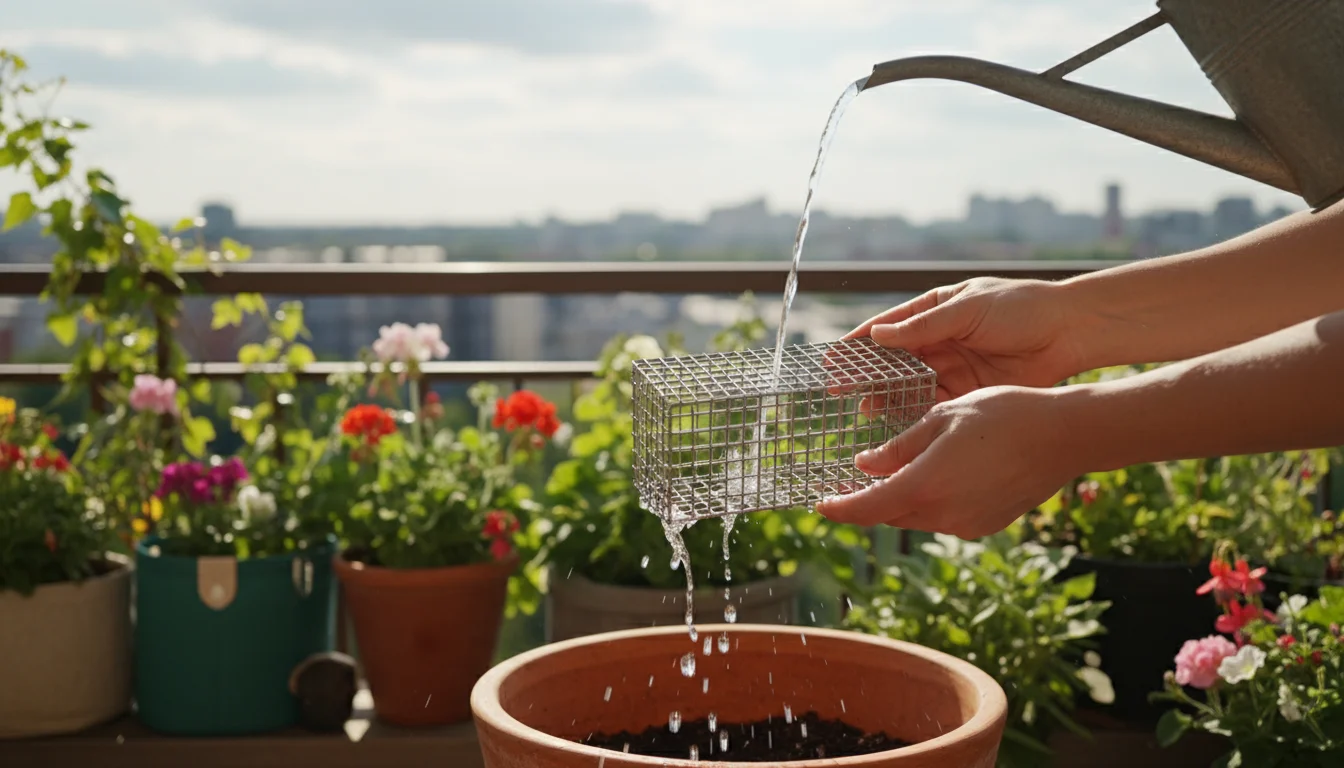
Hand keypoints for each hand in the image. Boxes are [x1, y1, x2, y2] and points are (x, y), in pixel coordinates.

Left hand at [815, 386, 1080, 538]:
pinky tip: (936, 474)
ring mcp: (967, 524)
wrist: (1063, 436)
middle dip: (868, 500)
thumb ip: (898, 447)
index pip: (867, 509)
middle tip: (851, 481)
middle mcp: (943, 514)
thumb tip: (864, 465)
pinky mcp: (986, 525)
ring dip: (901, 498)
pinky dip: (930, 500)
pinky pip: (944, 517)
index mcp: (925, 485)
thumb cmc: (1002, 415)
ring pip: (916, 516)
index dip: (839, 509)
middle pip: (889, 514)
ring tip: (893, 471)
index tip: (819, 504)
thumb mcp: (941, 419)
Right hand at [847, 277, 1088, 400]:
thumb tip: (878, 335)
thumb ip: (924, 326)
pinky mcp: (968, 392)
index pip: (888, 327)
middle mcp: (939, 341)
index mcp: (936, 311)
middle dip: (866, 375)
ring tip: (865, 410)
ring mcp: (952, 368)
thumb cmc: (1021, 308)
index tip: (833, 358)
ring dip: (887, 397)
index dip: (860, 343)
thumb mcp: (968, 309)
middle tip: (839, 391)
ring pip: (909, 386)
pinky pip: (933, 405)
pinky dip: (914, 414)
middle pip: (893, 361)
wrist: (1069, 332)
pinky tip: (897, 423)